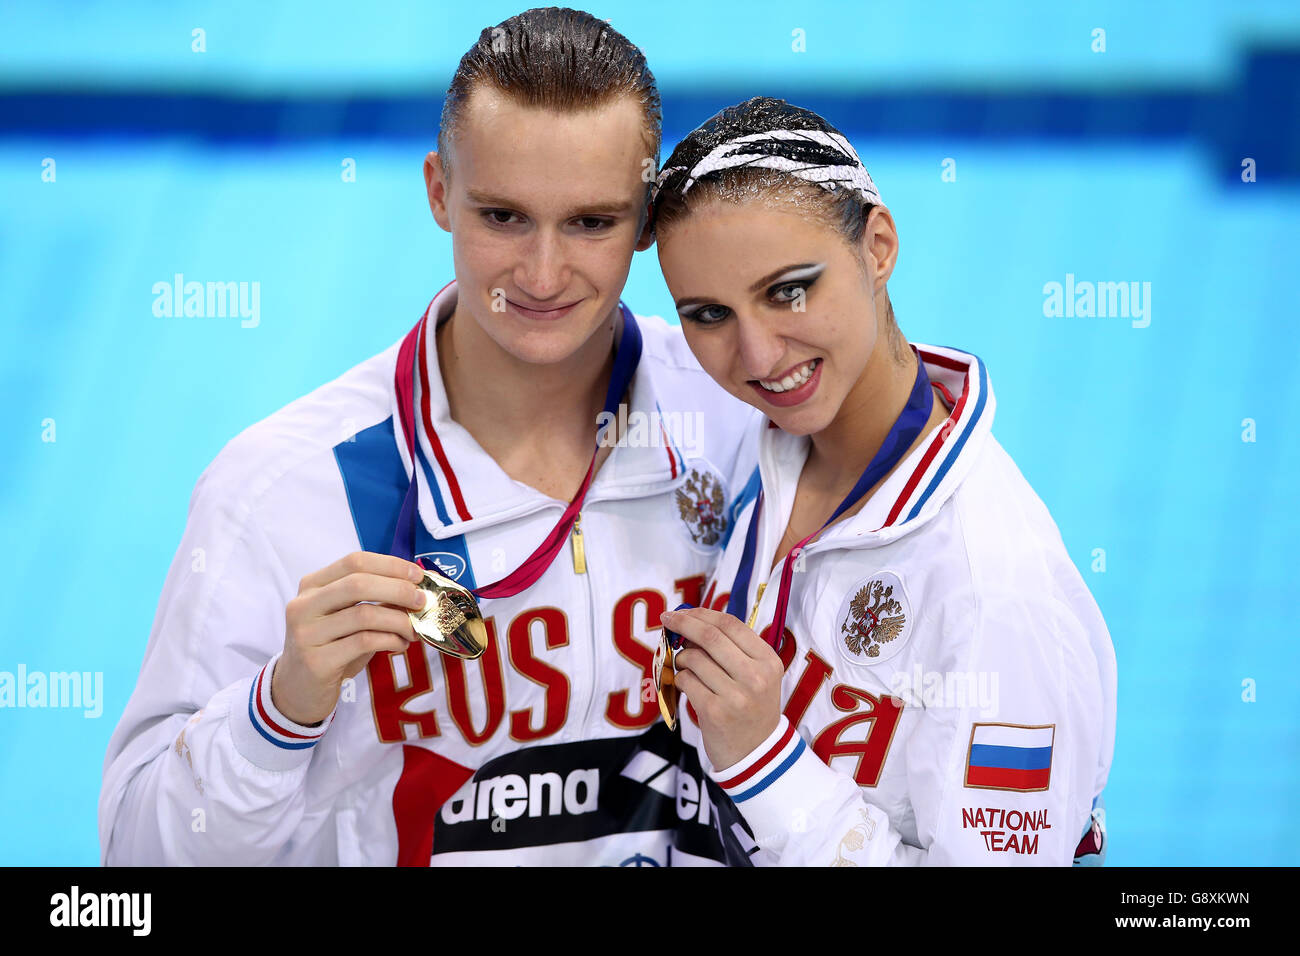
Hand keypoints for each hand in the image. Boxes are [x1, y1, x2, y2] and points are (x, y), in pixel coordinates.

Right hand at [272, 552, 427, 724]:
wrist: (298, 690)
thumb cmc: (330, 648)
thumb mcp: (348, 618)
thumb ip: (375, 600)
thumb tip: (416, 588)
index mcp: (312, 585)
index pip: (354, 561)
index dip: (391, 565)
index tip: (418, 575)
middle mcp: (303, 605)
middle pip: (358, 584)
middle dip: (398, 589)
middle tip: (422, 601)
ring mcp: (306, 633)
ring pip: (364, 615)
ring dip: (399, 621)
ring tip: (414, 630)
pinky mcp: (316, 661)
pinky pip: (364, 642)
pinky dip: (390, 640)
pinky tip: (400, 645)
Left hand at [658, 606, 783, 769]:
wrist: (756, 753)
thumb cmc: (751, 707)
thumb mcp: (757, 675)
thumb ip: (733, 649)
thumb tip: (692, 621)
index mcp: (768, 661)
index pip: (731, 625)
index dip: (702, 614)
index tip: (683, 611)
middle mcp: (755, 677)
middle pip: (710, 636)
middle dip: (683, 623)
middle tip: (667, 619)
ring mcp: (735, 695)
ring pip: (694, 658)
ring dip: (682, 658)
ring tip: (686, 666)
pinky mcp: (714, 711)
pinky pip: (686, 681)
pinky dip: (681, 678)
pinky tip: (688, 686)